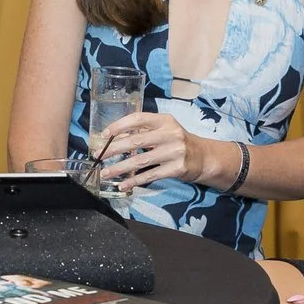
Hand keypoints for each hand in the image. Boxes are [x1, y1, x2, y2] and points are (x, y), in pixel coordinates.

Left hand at [95, 110, 222, 189]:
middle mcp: (170, 134)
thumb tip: (116, 138)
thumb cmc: (178, 142)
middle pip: (136, 140)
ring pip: (140, 160)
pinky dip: (134, 181)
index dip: (119, 126)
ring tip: (105, 173)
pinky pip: (150, 175)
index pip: (138, 119)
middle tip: (98, 156)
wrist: (204, 157)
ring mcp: (175, 152)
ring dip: (120, 168)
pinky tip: (122, 184)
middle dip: (113, 149)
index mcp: (165, 121)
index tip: (104, 134)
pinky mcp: (176, 169)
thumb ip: (145, 131)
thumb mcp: (165, 130)